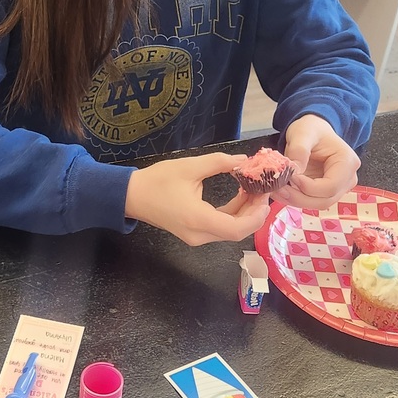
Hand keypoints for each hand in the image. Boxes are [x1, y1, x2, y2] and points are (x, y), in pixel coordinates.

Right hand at [125, 152, 270, 245]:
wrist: (132, 196)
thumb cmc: (157, 181)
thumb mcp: (189, 167)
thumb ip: (219, 163)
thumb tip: (244, 160)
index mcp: (198, 219)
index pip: (236, 229)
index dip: (255, 216)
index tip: (265, 196)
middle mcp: (199, 234)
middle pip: (236, 232)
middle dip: (254, 212)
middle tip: (264, 189)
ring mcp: (196, 236)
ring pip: (230, 230)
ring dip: (245, 213)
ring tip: (255, 189)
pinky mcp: (194, 233)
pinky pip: (220, 227)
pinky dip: (233, 213)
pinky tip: (241, 196)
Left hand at [278, 114, 360, 209]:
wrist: (313, 130)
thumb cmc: (311, 129)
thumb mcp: (303, 133)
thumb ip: (299, 151)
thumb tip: (292, 172)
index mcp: (347, 162)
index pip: (330, 186)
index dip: (307, 187)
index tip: (288, 178)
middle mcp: (347, 179)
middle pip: (325, 200)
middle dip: (298, 197)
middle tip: (276, 188)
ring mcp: (338, 188)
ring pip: (317, 204)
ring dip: (294, 200)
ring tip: (275, 189)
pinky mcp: (325, 192)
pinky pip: (311, 201)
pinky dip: (294, 198)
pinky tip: (280, 190)